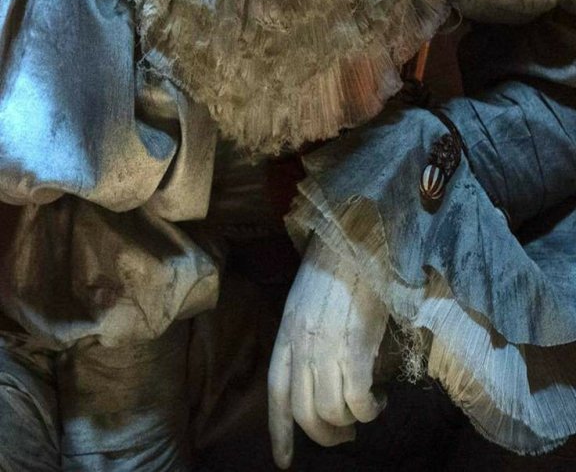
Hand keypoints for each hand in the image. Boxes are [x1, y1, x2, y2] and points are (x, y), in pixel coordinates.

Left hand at [268, 235, 388, 468]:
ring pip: (331, 412)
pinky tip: (379, 400)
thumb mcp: (308, 301)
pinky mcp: (354, 347)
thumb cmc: (338, 265)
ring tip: (366, 413)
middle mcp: (301, 345)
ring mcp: (325, 348)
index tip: (284, 462)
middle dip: (325, 436)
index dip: (280, 432)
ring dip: (350, 424)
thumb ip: (307, 336)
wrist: (356, 237)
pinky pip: (357, 400)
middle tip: (344, 436)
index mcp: (287, 333)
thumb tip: (320, 373)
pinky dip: (368, 410)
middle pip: (304, 412)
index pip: (276, 394)